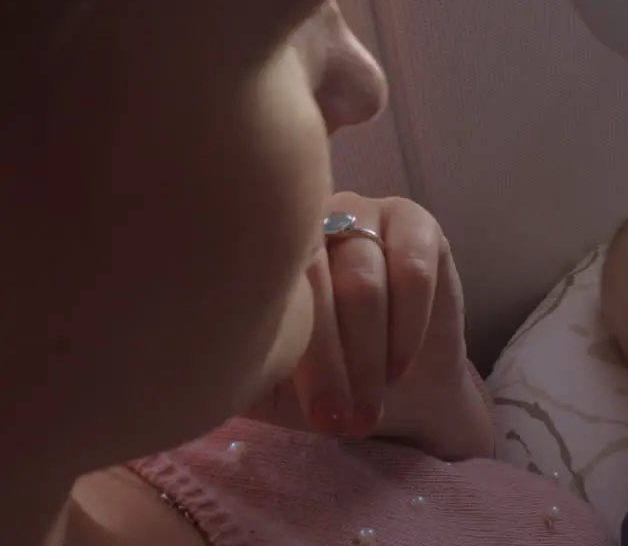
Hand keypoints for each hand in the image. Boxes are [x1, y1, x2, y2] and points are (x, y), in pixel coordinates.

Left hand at [245, 192, 456, 438]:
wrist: (399, 390)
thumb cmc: (324, 382)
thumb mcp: (270, 382)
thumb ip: (238, 360)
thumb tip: (202, 366)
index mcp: (261, 249)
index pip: (266, 285)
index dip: (294, 354)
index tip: (316, 415)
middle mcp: (308, 221)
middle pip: (318, 282)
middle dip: (332, 363)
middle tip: (343, 420)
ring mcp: (364, 215)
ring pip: (365, 283)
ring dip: (370, 355)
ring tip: (370, 405)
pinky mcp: (417, 224)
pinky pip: (413, 273)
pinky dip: (407, 328)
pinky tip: (400, 364)